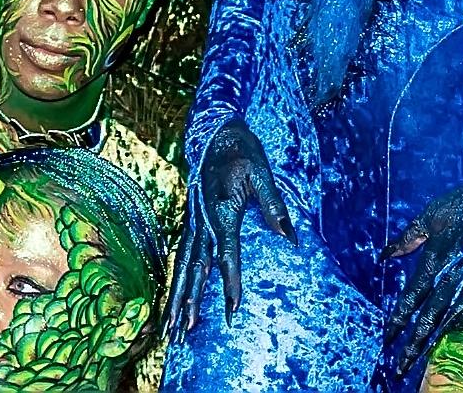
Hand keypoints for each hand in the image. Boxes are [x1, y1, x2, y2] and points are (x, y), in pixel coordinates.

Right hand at [166, 120, 293, 341]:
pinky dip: (177, 279)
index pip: (226, 254)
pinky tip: (174, 297)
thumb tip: (291, 238)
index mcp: (222, 210)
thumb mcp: (263, 172)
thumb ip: (274, 205)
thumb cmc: (242, 150)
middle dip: (190, 301)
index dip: (230, 282)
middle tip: (184, 332)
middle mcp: (202, 220)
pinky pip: (181, 255)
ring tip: (171, 326)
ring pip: (182, 265)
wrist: (215, 131)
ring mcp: (194, 221)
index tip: (233, 308)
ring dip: (177, 296)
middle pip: (194, 268)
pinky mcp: (192, 220)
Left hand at [380, 182, 462, 379]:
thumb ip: (409, 238)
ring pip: (447, 321)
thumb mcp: (431, 216)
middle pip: (427, 318)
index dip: (398, 320)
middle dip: (411, 345)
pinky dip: (461, 329)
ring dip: (432, 342)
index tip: (387, 338)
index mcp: (433, 262)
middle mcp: (449, 278)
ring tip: (419, 362)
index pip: (410, 299)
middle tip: (399, 367)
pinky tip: (452, 343)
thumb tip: (386, 254)